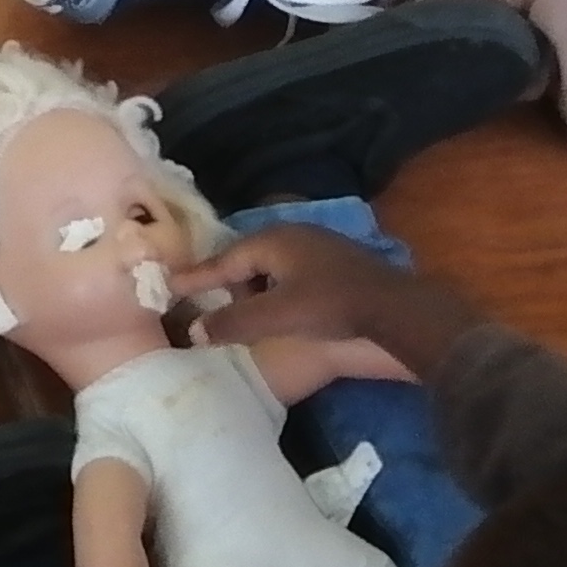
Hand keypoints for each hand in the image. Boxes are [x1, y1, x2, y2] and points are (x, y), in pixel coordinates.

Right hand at [183, 223, 479, 380]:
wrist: (395, 309)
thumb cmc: (331, 305)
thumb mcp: (277, 316)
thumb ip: (234, 322)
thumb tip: (196, 331)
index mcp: (273, 241)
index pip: (224, 259)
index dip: (198, 276)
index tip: (171, 284)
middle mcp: (293, 235)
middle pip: (248, 260)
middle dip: (230, 284)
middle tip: (218, 309)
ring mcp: (318, 246)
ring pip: (272, 267)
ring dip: (257, 289)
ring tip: (254, 316)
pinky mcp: (337, 263)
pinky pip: (292, 273)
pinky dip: (279, 290)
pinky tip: (286, 312)